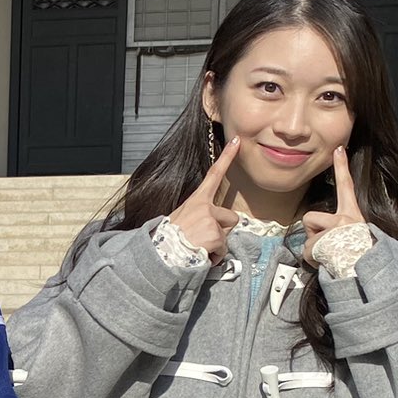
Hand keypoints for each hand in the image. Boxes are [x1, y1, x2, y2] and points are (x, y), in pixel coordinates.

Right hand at [169, 134, 240, 259]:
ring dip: (217, 244)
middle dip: (223, 230)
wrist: (160, 255)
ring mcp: (211, 221)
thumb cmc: (167, 239)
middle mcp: (205, 207)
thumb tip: (207, 225)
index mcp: (196, 201)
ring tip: (199, 248)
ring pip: (227, 235)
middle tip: (204, 239)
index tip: (237, 142)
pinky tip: (201, 255)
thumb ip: (197, 216)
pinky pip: (223, 249)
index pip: (214, 174)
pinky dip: (215, 256)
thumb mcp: (180, 220)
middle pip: (231, 217)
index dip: (227, 157)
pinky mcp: (215, 235)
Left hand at [300, 146, 366, 265]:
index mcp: (353, 215)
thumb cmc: (358, 258)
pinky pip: (307, 250)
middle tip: (328, 246)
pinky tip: (327, 262)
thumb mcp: (351, 238)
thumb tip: (320, 236)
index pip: (346, 186)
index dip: (342, 166)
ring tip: (330, 256)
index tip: (339, 148)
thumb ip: (336, 230)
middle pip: (310, 218)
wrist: (364, 271)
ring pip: (307, 237)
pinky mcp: (327, 239)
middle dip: (311, 234)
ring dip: (313, 250)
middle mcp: (346, 218)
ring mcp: (336, 228)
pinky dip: (312, 259)